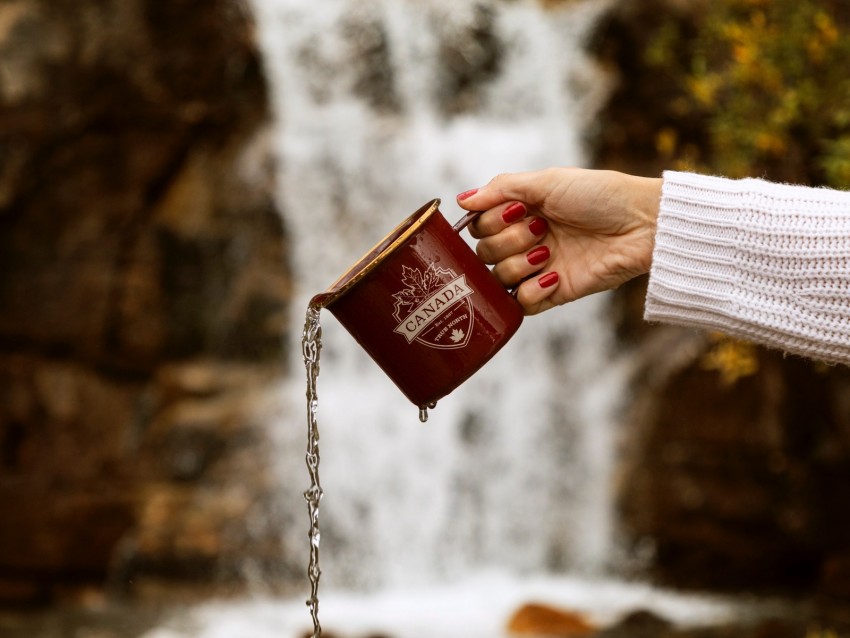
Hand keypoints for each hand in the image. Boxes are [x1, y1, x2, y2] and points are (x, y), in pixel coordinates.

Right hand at [456, 167, 661, 314]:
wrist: (642, 225)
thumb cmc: (600, 195)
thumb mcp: (548, 181)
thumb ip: (501, 188)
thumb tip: (461, 200)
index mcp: (521, 213)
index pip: (479, 226)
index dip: (490, 222)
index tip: (516, 211)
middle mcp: (525, 241)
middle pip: (484, 254)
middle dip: (508, 240)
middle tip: (541, 229)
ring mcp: (538, 269)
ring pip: (499, 279)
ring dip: (519, 264)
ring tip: (548, 251)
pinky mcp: (554, 293)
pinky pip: (522, 305)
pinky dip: (531, 292)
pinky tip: (553, 276)